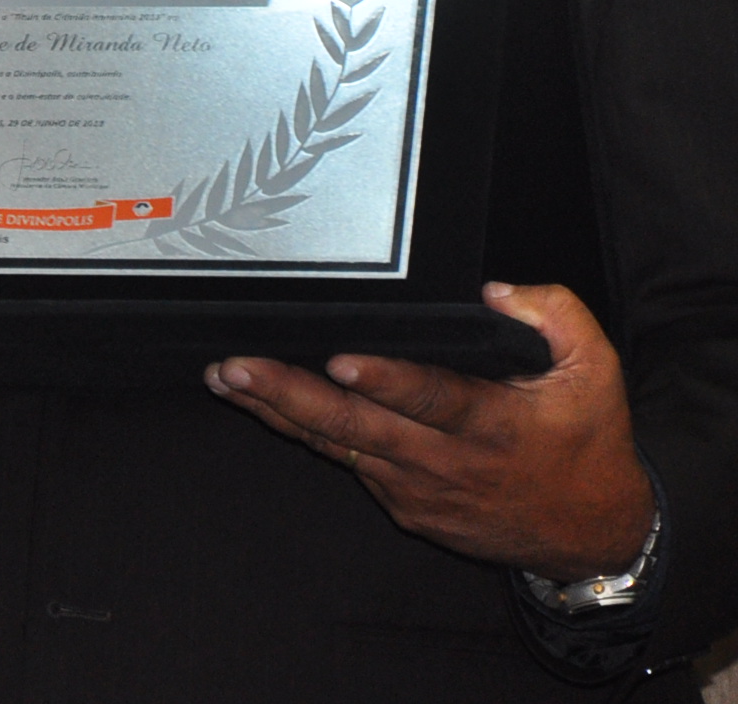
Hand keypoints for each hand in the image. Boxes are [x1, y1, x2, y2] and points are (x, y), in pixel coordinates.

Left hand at [206, 281, 655, 577]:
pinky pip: (348, 463)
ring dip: (279, 413)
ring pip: (339, 447)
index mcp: (495, 425)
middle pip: (360, 428)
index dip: (386, 381)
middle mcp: (449, 462)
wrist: (592, 534)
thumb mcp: (597, 372)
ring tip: (228, 378)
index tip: (339, 361)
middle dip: (292, 396)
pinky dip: (305, 434)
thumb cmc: (587, 441)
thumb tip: (494, 290)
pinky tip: (263, 405)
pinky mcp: (404, 505)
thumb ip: (555, 316)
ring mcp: (420, 489)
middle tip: (239, 367)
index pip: (434, 399)